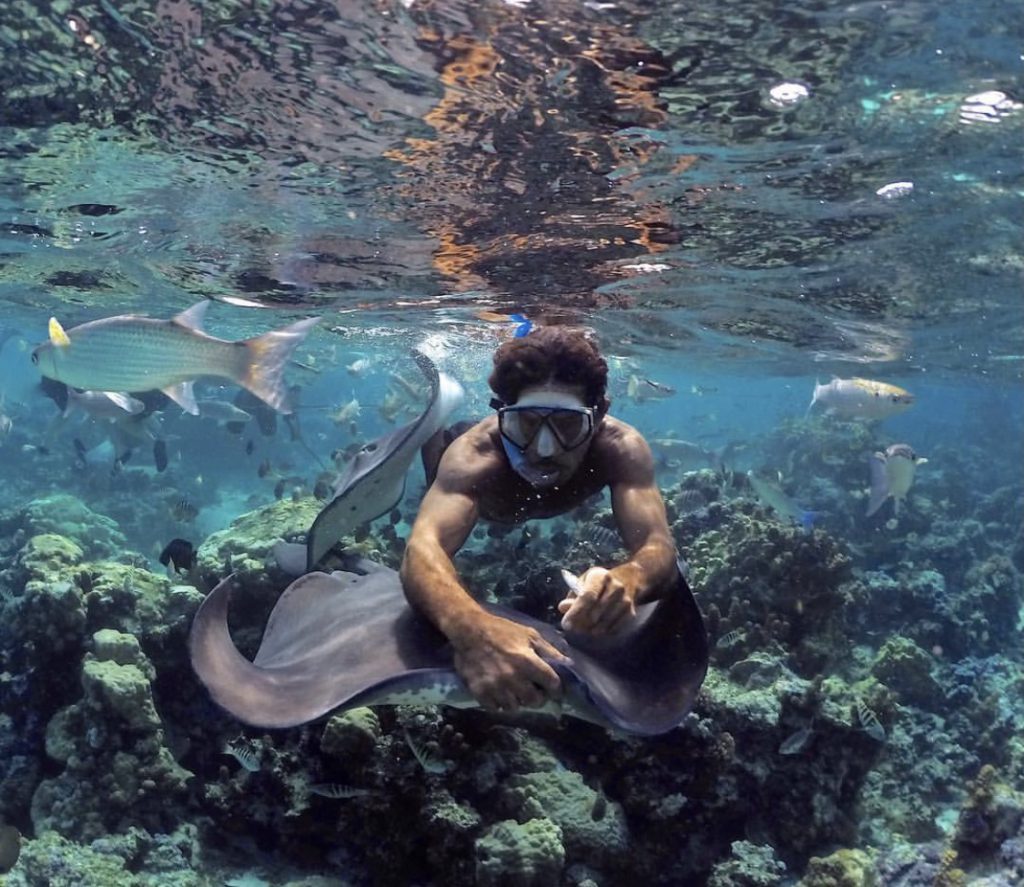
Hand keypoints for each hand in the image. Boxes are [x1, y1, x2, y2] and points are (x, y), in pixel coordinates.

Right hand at [451, 613, 565, 712]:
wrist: (469, 630)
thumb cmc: (502, 631)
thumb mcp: (530, 634)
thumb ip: (550, 651)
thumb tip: (568, 664)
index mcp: (528, 661)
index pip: (552, 685)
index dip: (556, 688)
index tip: (553, 688)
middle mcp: (513, 677)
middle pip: (535, 701)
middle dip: (538, 697)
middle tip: (534, 690)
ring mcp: (495, 687)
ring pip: (515, 707)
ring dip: (518, 701)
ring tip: (515, 691)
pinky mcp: (480, 692)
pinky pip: (496, 708)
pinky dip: (500, 703)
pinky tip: (500, 692)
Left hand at [558, 566, 635, 634]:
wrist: (630, 579)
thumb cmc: (601, 582)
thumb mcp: (585, 581)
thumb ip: (573, 595)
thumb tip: (563, 608)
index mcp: (601, 577)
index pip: (588, 597)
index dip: (575, 612)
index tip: (566, 624)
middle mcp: (615, 587)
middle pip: (595, 614)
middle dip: (580, 624)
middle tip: (573, 628)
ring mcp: (625, 601)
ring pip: (603, 624)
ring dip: (590, 630)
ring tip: (583, 628)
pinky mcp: (630, 612)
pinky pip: (612, 629)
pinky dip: (602, 632)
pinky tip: (596, 627)